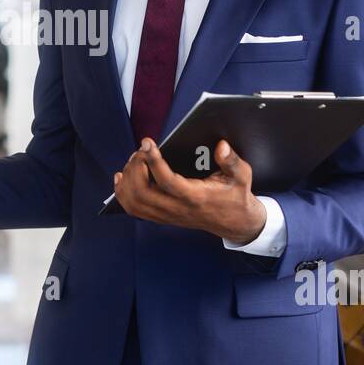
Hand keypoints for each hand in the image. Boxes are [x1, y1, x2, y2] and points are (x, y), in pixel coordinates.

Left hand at [113, 138, 265, 243]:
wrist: (233, 222)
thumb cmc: (235, 195)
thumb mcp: (241, 176)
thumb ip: (232, 161)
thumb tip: (221, 146)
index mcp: (195, 197)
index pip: (167, 181)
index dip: (153, 161)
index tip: (147, 142)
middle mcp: (177, 209)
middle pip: (143, 192)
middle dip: (136, 167)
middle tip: (141, 150)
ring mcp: (166, 215)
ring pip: (134, 202)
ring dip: (128, 179)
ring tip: (135, 160)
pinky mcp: (161, 217)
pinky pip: (133, 209)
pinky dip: (123, 192)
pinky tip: (123, 176)